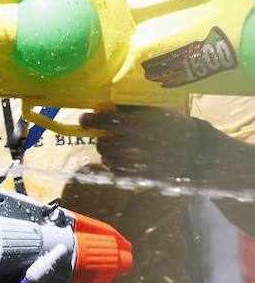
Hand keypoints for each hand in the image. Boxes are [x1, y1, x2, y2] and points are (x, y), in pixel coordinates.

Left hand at [81, 107, 203, 178]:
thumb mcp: (153, 111)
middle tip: (108, 135)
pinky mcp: (139, 175)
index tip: (85, 119)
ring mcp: (134, 161)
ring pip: (107, 158)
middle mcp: (130, 143)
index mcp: (134, 124)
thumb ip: (130, 110)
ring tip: (118, 148)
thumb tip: (106, 108)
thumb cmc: (174, 126)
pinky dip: (116, 165)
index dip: (89, 120)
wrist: (195, 150)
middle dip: (103, 138)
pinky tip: (124, 160)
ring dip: (109, 152)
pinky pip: (117, 171)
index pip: (101, 122)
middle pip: (102, 142)